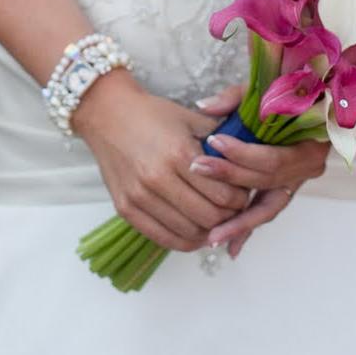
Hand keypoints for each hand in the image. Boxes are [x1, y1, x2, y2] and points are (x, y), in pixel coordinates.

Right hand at [71, 69, 251, 252]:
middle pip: (208, 217)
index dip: (239, 199)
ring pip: (188, 232)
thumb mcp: (191, 118)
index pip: (223, 194)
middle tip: (232, 208)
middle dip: (228, 216)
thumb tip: (247, 163)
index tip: (242, 194)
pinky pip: (163, 238)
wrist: (108, 113)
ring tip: (214, 220)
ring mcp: (139, 196)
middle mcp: (158, 178)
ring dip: (208, 231)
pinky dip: (184, 241)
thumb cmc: (152, 114)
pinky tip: (195, 231)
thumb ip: (221, 141)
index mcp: (179, 153)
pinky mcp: (125, 209)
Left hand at [190, 83, 330, 259]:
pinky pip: (264, 212)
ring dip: (239, 223)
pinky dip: (246, 229)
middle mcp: (307, 168)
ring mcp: (296, 182)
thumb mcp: (264, 89)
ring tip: (212, 236)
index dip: (242, 152)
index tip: (213, 141)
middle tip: (197, 170)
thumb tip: (203, 107)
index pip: (272, 157)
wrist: (314, 101)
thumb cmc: (288, 92)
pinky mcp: (283, 191)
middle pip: (265, 181)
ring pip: (267, 208)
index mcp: (309, 143)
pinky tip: (229, 248)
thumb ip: (235, 97)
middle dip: (229, 178)